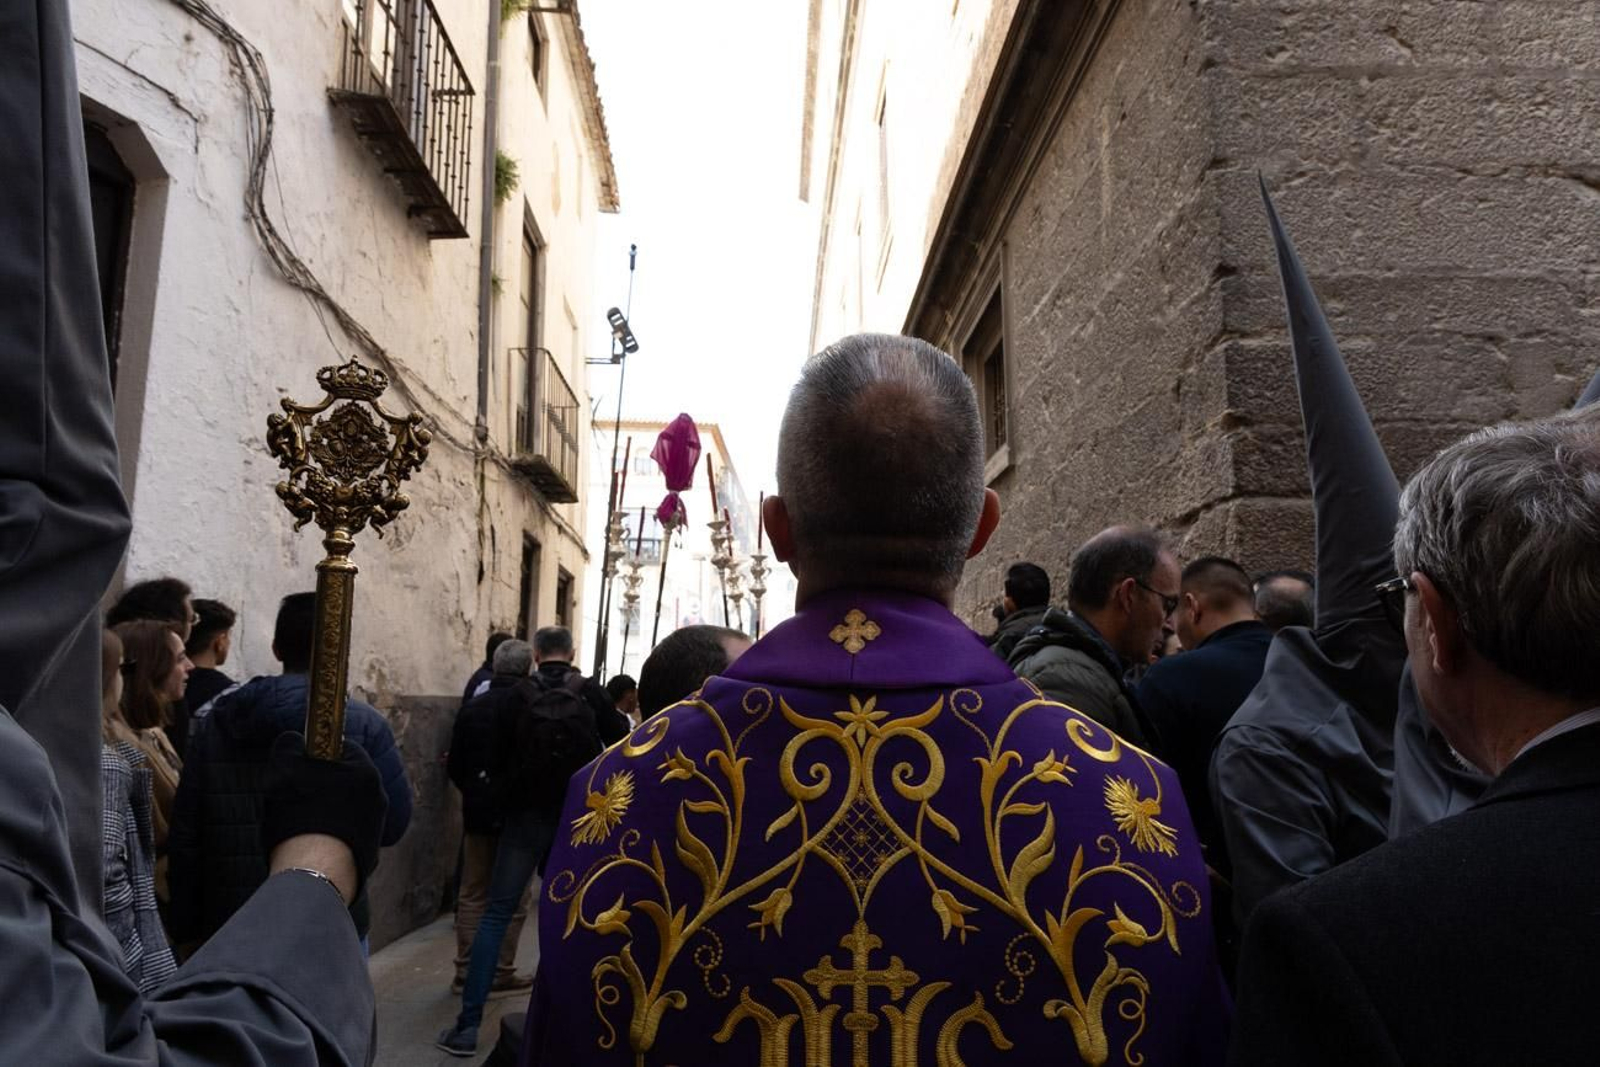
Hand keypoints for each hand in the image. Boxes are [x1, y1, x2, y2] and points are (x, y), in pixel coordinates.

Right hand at [261, 732, 387, 899]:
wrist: (314, 874)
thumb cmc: (299, 816)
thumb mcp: (283, 769)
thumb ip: (288, 747)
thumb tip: (293, 741)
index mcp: (366, 773)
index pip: (342, 748)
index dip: (316, 752)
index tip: (298, 763)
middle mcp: (378, 798)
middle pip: (343, 780)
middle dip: (319, 784)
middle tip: (293, 795)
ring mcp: (375, 828)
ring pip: (343, 810)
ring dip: (322, 812)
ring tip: (296, 824)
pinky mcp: (367, 854)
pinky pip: (344, 836)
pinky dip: (327, 838)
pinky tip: (307, 846)